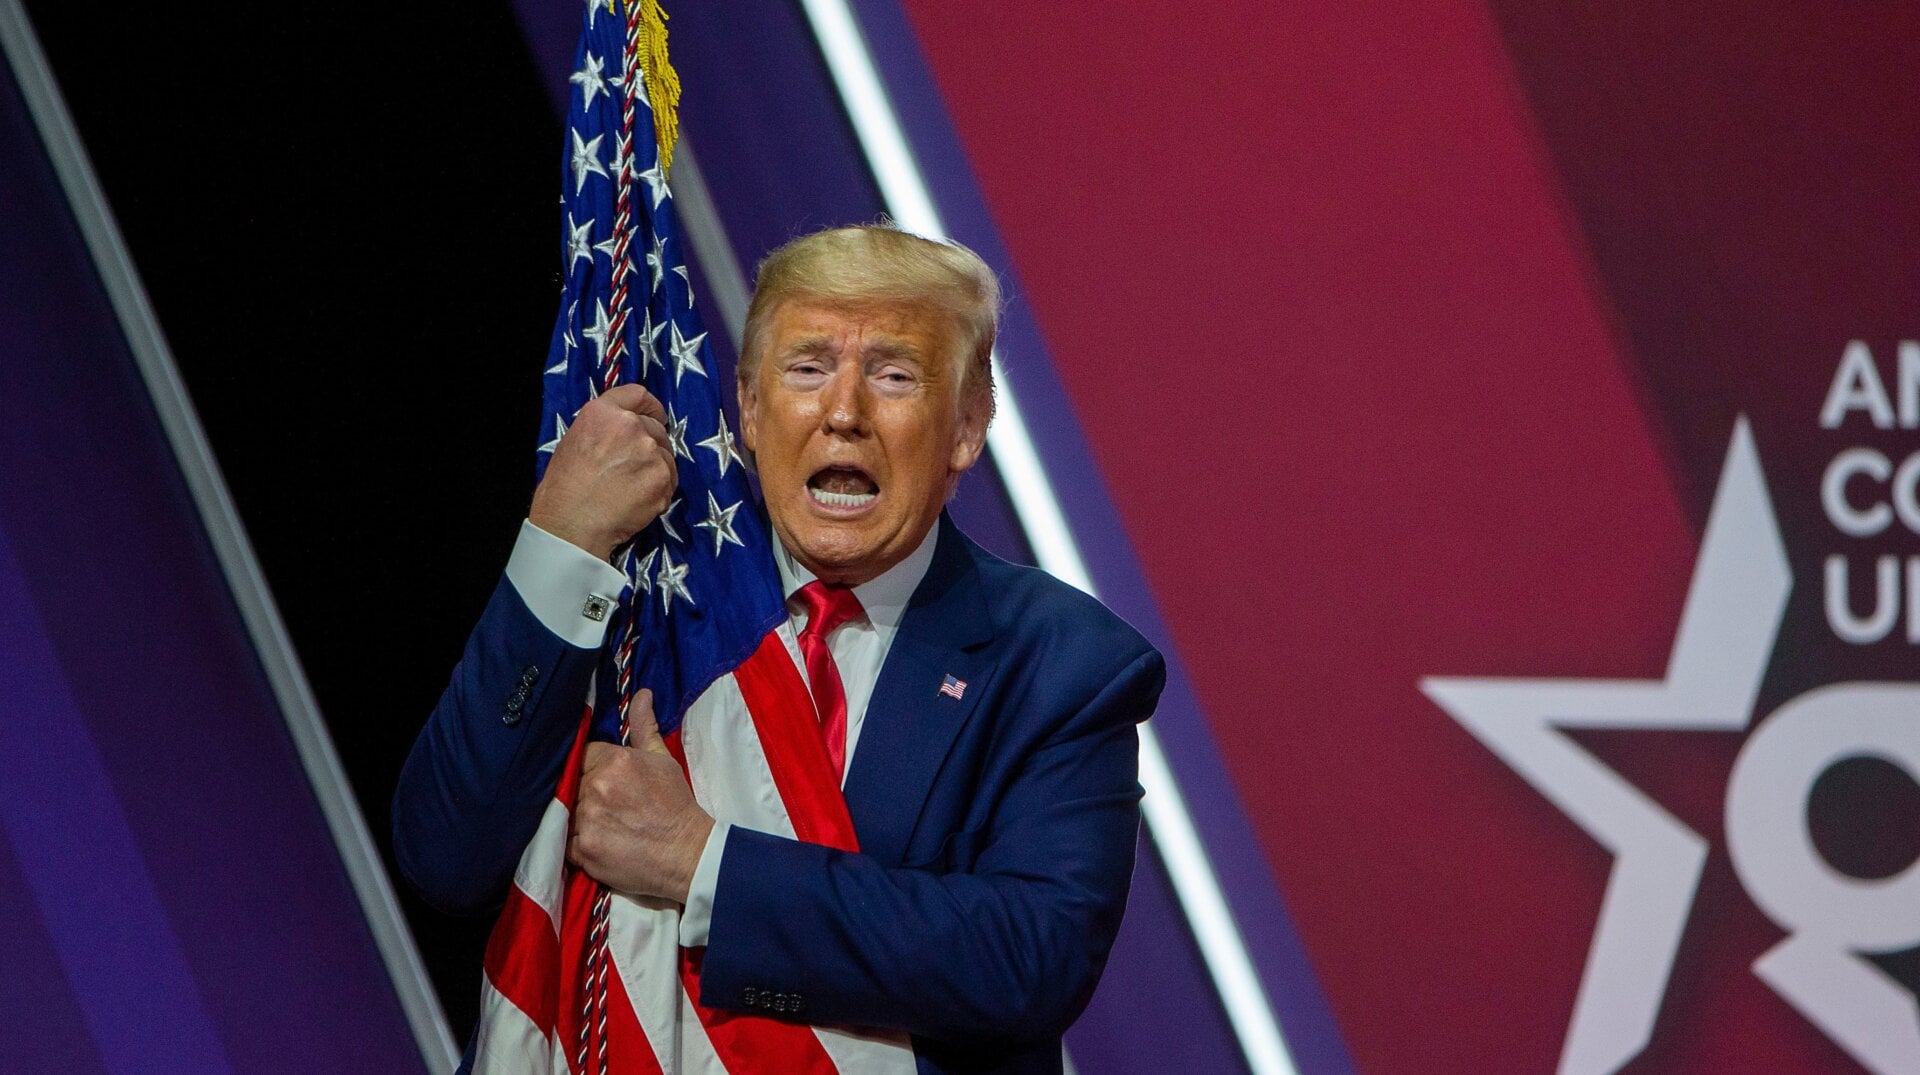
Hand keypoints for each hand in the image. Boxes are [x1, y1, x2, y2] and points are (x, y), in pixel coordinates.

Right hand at [530, 384, 677, 560]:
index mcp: (602, 413)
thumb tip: (625, 429)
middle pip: (656, 427)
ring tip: (631, 487)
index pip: (638, 395)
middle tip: (633, 466)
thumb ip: (604, 428)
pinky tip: (639, 499)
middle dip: (650, 443)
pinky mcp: (664, 477)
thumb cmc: (565, 489)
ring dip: (656, 466)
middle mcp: (630, 425)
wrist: (572, 525)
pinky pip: (671, 477)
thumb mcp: (574, 442)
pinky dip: (660, 487)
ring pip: (666, 453)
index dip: (649, 407)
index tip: (654, 416)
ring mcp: (650, 451)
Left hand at [567, 690, 713, 903]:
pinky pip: (565, 842)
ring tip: (602, 823)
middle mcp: (597, 787)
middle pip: (572, 783)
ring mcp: (588, 820)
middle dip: (584, 791)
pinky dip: (576, 842)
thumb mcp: (663, 760)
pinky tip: (596, 841)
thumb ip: (645, 727)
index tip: (603, 778)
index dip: (591, 767)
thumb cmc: (676, 805)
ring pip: (566, 812)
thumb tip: (642, 694)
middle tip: (605, 804)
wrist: (688, 853)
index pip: (583, 754)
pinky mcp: (584, 850)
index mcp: (615, 761)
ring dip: (578, 817)